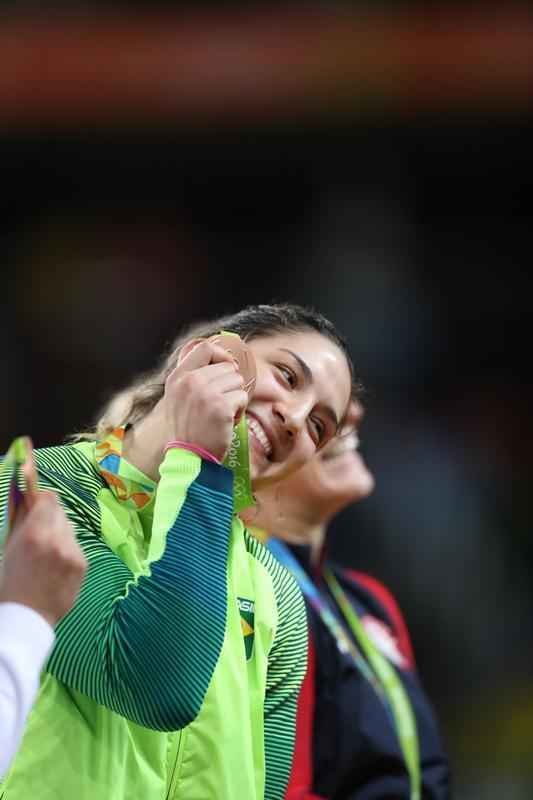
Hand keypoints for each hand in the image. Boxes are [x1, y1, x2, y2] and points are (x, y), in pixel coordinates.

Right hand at [0, 491, 86, 626]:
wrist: (27, 617)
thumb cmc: (10, 581)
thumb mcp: (9, 546)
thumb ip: (20, 517)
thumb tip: (25, 489)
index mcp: (34, 534)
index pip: (49, 499)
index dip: (42, 499)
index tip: (37, 504)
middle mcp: (57, 540)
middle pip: (60, 511)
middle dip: (49, 517)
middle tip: (39, 531)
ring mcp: (73, 553)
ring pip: (69, 529)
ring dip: (59, 533)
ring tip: (46, 554)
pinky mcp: (83, 564)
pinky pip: (76, 546)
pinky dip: (67, 550)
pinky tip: (55, 566)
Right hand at [163, 339, 248, 461]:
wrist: (190, 457)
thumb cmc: (188, 429)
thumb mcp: (179, 397)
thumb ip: (192, 377)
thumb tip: (223, 360)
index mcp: (177, 377)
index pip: (204, 347)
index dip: (221, 354)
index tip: (228, 367)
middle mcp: (190, 381)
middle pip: (227, 366)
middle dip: (230, 385)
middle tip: (220, 404)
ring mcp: (205, 393)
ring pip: (238, 381)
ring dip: (235, 398)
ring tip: (222, 413)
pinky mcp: (221, 407)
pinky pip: (243, 397)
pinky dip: (239, 411)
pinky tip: (227, 422)